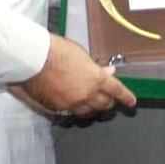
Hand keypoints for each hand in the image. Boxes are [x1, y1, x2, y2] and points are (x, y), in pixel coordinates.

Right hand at [17, 34, 136, 118]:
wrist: (33, 58)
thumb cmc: (56, 50)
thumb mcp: (81, 55)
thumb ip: (95, 67)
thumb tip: (107, 71)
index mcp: (96, 78)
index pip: (116, 90)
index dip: (126, 97)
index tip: (131, 102)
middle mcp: (86, 94)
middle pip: (104, 104)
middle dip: (109, 102)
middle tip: (110, 99)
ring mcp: (72, 104)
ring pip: (89, 112)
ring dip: (94, 108)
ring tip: (94, 103)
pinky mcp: (58, 108)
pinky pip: (72, 113)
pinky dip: (77, 109)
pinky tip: (75, 103)